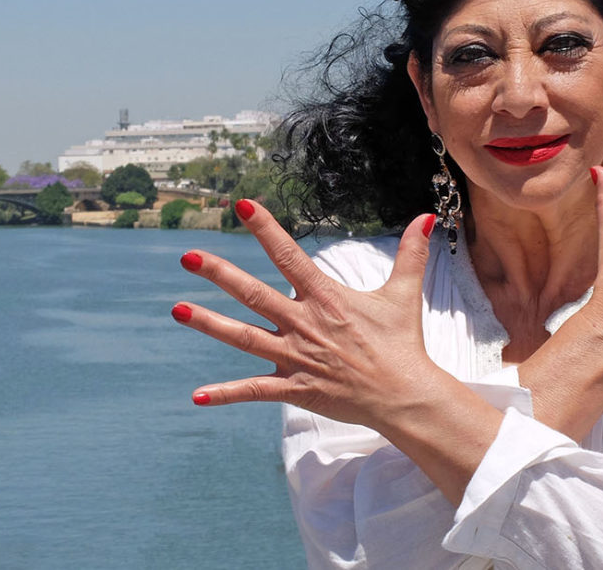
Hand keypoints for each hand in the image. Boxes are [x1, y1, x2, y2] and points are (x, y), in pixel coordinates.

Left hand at [172, 202, 448, 429]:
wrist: (404, 396)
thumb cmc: (402, 344)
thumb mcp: (404, 294)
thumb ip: (410, 254)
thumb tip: (426, 217)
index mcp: (325, 297)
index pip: (288, 256)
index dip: (265, 228)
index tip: (240, 204)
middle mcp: (304, 323)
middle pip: (253, 293)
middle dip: (219, 273)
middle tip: (187, 256)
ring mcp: (295, 357)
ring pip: (243, 337)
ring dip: (208, 324)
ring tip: (176, 310)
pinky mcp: (294, 388)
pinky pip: (254, 390)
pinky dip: (225, 394)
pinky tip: (196, 396)